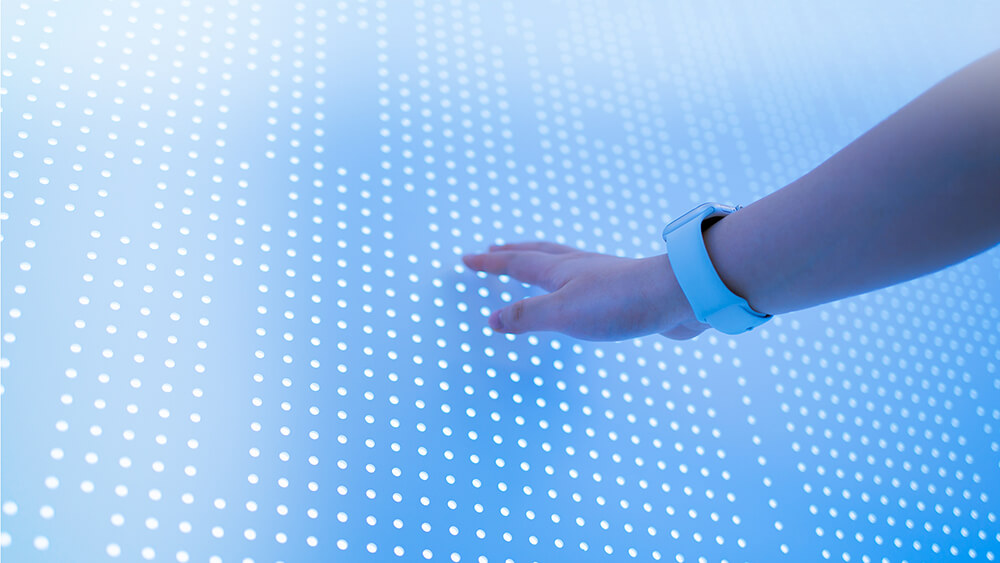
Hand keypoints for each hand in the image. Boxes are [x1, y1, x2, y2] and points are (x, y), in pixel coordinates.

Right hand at [462, 242, 710, 340]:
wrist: (678, 296)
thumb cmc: (620, 303)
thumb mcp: (564, 313)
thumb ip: (528, 316)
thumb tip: (492, 319)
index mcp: (560, 271)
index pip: (516, 264)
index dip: (490, 263)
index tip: (467, 257)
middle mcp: (579, 267)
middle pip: (538, 254)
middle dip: (512, 253)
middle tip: (495, 249)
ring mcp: (602, 276)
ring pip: (562, 263)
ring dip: (540, 261)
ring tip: (533, 263)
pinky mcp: (623, 290)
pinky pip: (585, 280)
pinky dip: (570, 280)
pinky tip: (581, 290)